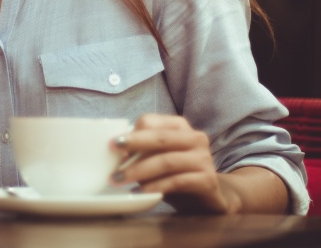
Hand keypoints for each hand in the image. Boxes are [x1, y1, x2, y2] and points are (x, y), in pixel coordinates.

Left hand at [109, 113, 233, 213]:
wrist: (207, 198)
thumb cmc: (176, 173)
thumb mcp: (158, 157)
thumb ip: (142, 151)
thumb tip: (115, 152)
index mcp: (180, 126)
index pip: (151, 121)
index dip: (131, 132)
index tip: (112, 145)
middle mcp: (195, 138)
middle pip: (160, 138)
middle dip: (133, 145)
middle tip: (113, 155)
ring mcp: (203, 159)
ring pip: (166, 161)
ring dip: (139, 170)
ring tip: (119, 179)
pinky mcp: (207, 180)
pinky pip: (177, 181)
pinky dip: (155, 186)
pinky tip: (140, 191)